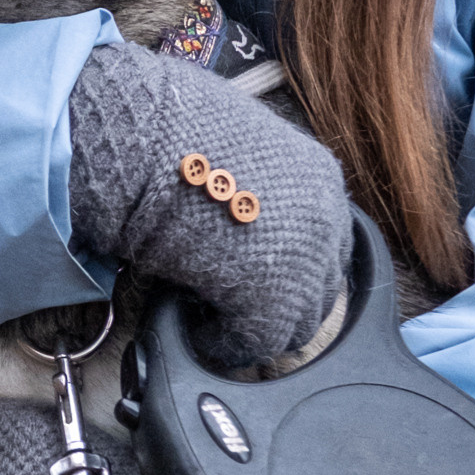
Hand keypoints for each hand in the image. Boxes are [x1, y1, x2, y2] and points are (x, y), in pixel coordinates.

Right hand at [68, 44, 348, 368]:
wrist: (149, 144)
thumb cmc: (171, 132)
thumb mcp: (233, 145)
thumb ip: (250, 181)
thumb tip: (235, 209)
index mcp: (319, 177)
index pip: (323, 240)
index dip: (289, 261)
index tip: (260, 271)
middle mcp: (325, 219)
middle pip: (320, 285)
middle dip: (283, 297)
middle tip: (240, 301)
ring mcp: (306, 262)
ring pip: (297, 323)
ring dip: (258, 323)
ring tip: (215, 316)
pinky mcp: (274, 302)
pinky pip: (255, 342)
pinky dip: (226, 342)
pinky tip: (196, 329)